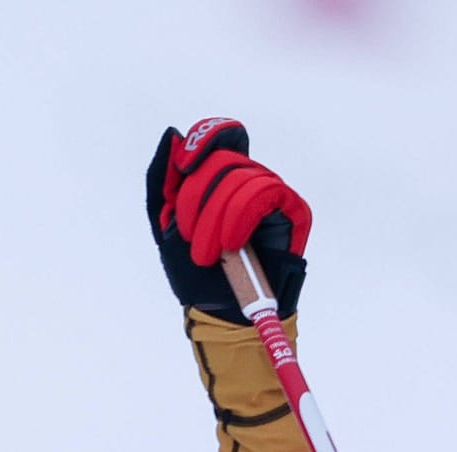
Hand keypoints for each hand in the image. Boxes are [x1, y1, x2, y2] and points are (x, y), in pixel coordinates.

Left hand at [145, 118, 309, 321]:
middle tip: (187, 239)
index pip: (220, 137)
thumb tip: (172, 136)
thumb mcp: (165, 225)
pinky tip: (230, 245)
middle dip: (195, 201)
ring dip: (212, 220)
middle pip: (222, 161)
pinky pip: (264, 193)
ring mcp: (272, 192)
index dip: (202, 141)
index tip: (182, 168)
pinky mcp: (293, 209)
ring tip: (205, 254)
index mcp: (219, 179)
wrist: (222, 312)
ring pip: (240, 178)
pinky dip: (237, 219)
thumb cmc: (195, 272)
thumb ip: (163, 181)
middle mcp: (249, 180)